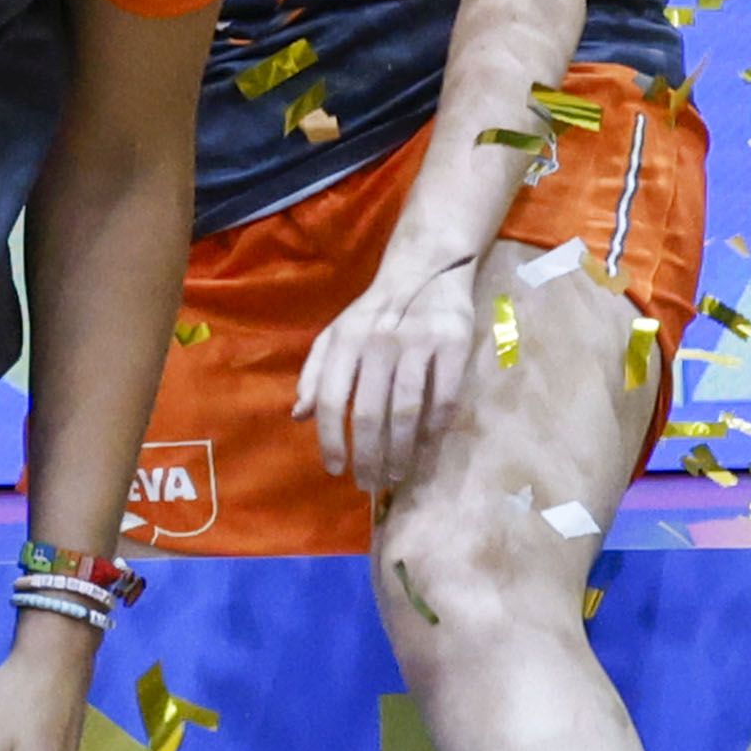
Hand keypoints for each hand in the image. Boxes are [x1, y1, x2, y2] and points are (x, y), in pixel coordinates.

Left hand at [294, 240, 486, 496]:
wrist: (426, 267)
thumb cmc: (374, 311)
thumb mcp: (335, 334)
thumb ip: (314, 373)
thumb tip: (298, 416)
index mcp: (344, 341)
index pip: (330, 399)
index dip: (330, 439)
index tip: (336, 470)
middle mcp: (377, 343)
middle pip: (368, 414)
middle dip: (368, 456)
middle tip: (370, 483)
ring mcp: (417, 343)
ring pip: (406, 412)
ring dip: (401, 452)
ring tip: (397, 475)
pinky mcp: (453, 345)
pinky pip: (443, 400)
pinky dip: (434, 432)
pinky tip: (426, 451)